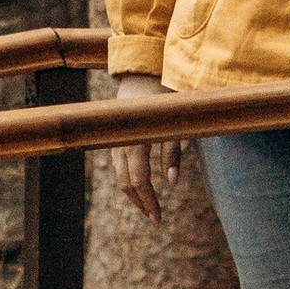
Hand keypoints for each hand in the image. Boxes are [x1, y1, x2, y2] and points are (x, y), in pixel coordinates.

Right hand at [107, 72, 183, 222]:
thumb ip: (172, 152)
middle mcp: (121, 142)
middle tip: (156, 218)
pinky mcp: (116, 136)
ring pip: (120, 175)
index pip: (139, 181)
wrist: (142, 70)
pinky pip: (119, 164)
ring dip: (134, 192)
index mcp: (136, 140)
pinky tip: (141, 184)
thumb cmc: (164, 94)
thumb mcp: (174, 122)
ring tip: (149, 205)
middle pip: (126, 183)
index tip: (159, 217)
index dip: (149, 201)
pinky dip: (129, 178)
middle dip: (141, 202)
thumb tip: (171, 183)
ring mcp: (115, 139)